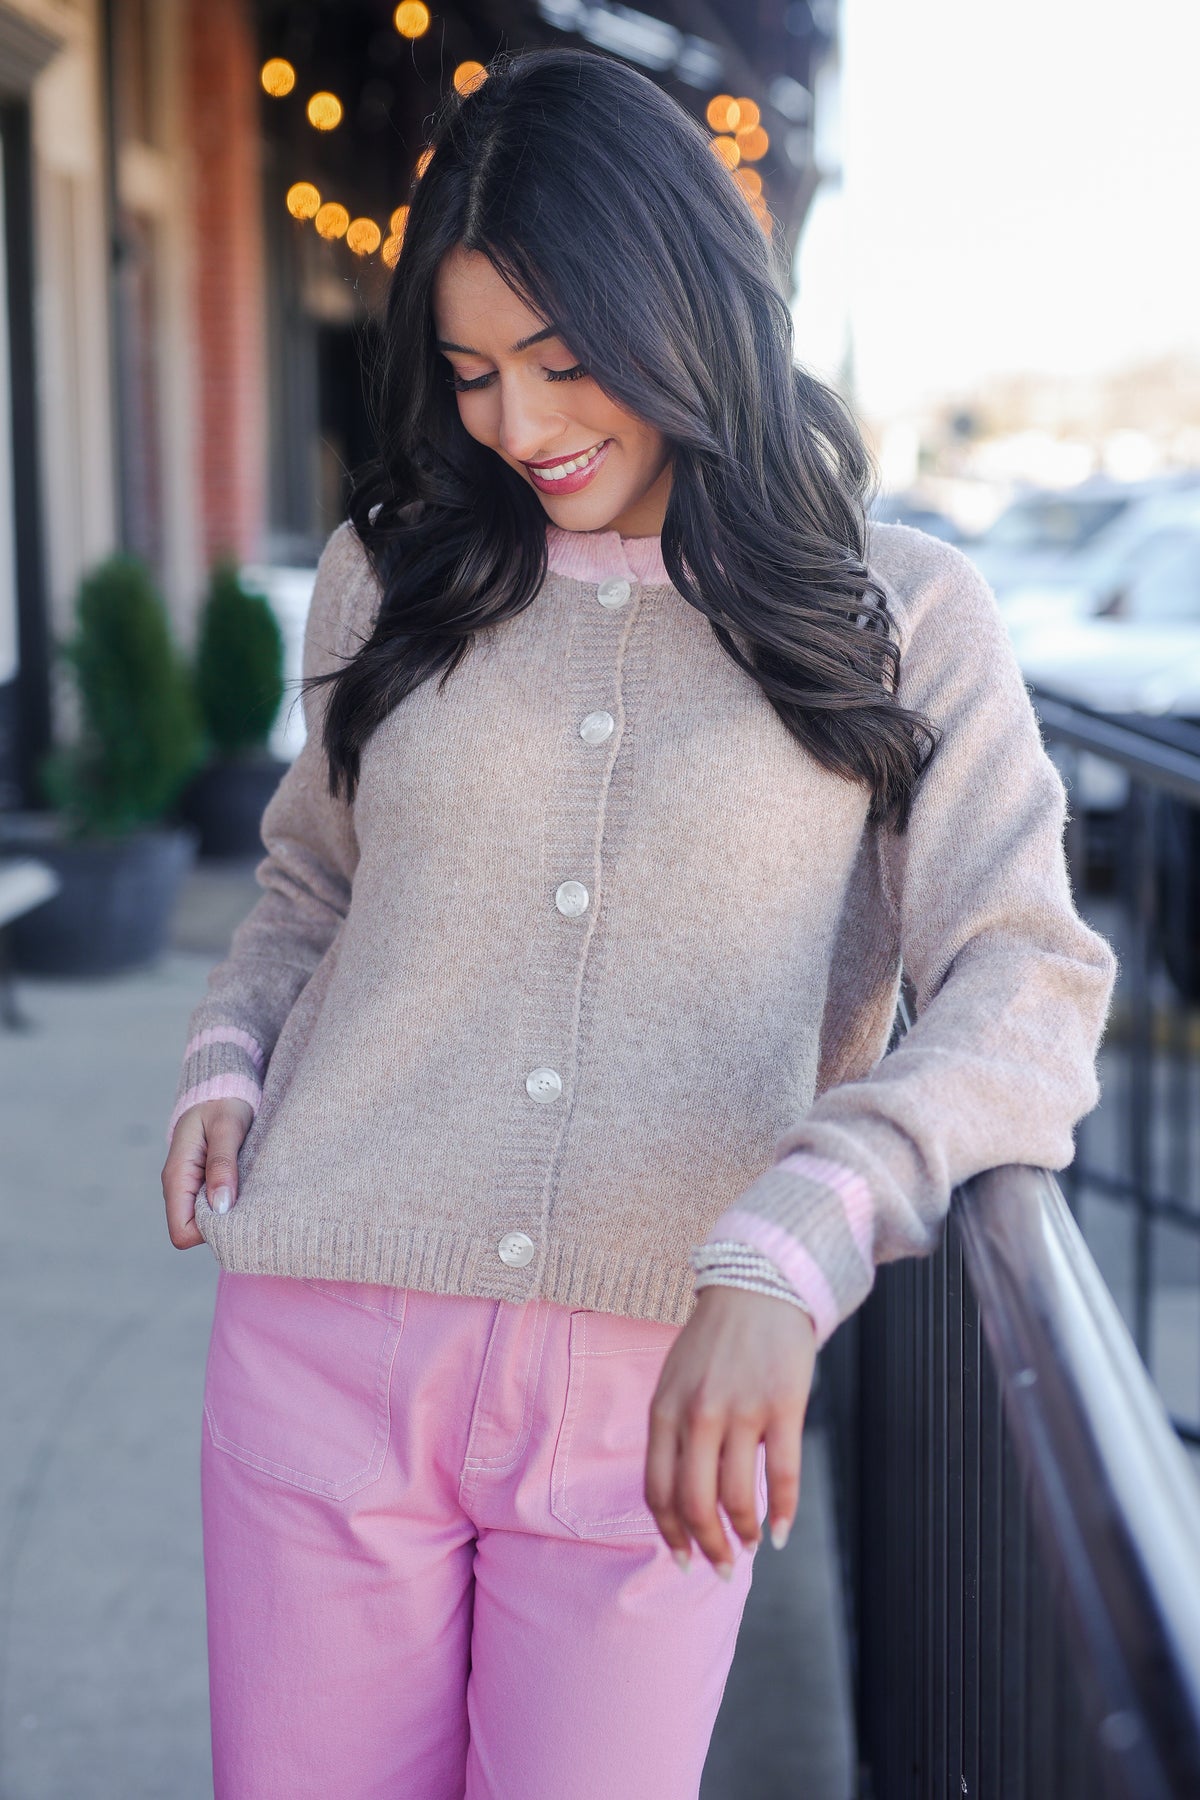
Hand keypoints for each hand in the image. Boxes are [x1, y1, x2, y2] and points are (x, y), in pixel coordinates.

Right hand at [161, 1098, 254, 1249]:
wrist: (222, 1086)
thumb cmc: (223, 1103)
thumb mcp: (226, 1128)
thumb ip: (222, 1165)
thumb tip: (221, 1207)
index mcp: (177, 1176)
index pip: (182, 1232)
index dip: (208, 1231)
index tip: (235, 1211)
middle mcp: (179, 1187)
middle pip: (194, 1230)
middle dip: (221, 1224)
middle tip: (250, 1200)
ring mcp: (190, 1185)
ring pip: (205, 1220)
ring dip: (228, 1211)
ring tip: (249, 1188)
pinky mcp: (203, 1182)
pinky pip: (213, 1205)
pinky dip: (230, 1201)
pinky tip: (246, 1185)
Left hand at [644, 1284, 816, 1576]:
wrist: (756, 1285)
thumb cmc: (715, 1339)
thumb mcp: (675, 1379)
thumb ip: (673, 1431)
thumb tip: (681, 1496)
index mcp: (664, 1410)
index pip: (658, 1491)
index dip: (671, 1535)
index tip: (683, 1560)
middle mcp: (697, 1415)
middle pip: (695, 1504)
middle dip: (708, 1547)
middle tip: (723, 1568)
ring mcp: (741, 1410)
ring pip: (738, 1498)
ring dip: (744, 1534)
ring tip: (752, 1545)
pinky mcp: (783, 1405)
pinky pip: (782, 1475)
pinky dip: (784, 1512)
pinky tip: (783, 1531)